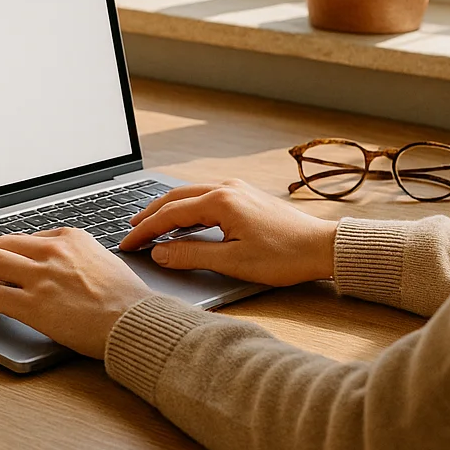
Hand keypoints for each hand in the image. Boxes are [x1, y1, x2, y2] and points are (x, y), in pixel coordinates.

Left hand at [0, 228, 155, 358]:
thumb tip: (65, 268)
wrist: (135, 321)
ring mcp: (40, 277)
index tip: (9, 262)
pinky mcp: (32, 304)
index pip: (30, 237)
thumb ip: (80, 258)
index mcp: (71, 238)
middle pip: (3, 244)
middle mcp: (53, 251)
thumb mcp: (105, 261)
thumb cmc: (128, 299)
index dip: (15, 252)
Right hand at [120, 179, 338, 286]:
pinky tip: (182, 218)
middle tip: (129, 231)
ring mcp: (237, 188)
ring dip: (167, 208)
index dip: (144, 230)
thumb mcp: (233, 262)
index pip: (169, 214)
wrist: (322, 247)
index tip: (127, 244)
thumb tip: (159, 252)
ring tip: (149, 223)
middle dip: (149, 214)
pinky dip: (186, 206)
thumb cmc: (283, 256)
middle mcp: (226, 188)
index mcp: (220, 201)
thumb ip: (191, 255)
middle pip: (175, 197)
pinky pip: (205, 195)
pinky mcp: (246, 195)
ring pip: (190, 193)